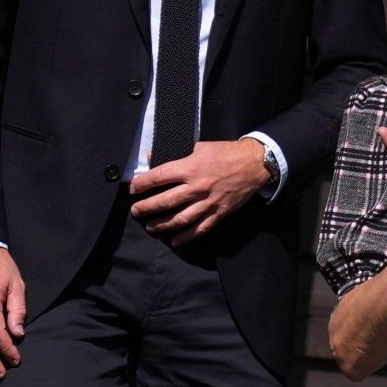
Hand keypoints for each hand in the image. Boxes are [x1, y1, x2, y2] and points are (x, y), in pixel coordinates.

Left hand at [129, 138, 269, 245]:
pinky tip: (175, 241)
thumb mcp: (199, 145)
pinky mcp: (218, 213)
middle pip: (165, 201)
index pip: (159, 177)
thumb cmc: (225, 152)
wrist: (253, 164)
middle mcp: (196, 187)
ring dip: (162, 225)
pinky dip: (186, 237)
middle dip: (147, 208)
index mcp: (190, 167)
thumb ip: (177, 152)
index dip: (143, 184)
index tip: (133, 189)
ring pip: (180, 219)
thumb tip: (154, 157)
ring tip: (151, 227)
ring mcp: (207, 202)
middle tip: (136, 212)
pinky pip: (200, 228)